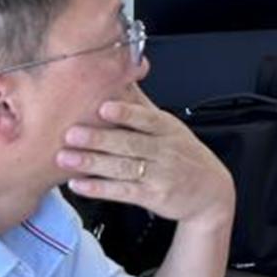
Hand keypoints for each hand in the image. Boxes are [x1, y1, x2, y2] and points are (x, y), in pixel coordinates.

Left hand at [58, 87, 232, 228]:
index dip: (126, 114)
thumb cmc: (185, 156)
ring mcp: (160, 176)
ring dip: (92, 163)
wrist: (211, 193)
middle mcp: (165, 152)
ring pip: (123, 168)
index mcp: (168, 130)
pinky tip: (79, 184)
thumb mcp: (171, 129)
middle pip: (130, 144)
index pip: (148, 119)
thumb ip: (144, 108)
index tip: (104, 108)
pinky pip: (123, 192)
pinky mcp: (152, 197)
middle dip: (100, 139)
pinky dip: (99, 189)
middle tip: (72, 134)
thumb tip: (122, 78)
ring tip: (66, 158)